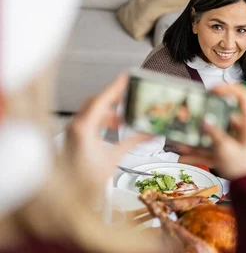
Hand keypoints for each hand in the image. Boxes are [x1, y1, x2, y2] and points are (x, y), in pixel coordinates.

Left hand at [64, 74, 151, 193]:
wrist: (64, 198)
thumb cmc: (83, 181)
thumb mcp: (113, 159)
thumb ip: (133, 143)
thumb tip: (150, 134)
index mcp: (84, 128)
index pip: (102, 99)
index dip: (115, 87)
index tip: (126, 77)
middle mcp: (75, 127)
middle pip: (96, 102)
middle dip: (113, 99)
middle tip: (129, 95)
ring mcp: (72, 131)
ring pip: (92, 111)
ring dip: (108, 112)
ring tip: (123, 118)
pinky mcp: (72, 138)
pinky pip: (88, 121)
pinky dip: (102, 120)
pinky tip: (113, 129)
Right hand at [175, 84, 245, 180]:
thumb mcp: (226, 150)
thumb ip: (214, 134)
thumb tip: (203, 120)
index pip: (244, 96)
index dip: (229, 89)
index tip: (212, 90)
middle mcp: (245, 131)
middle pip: (225, 116)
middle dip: (205, 117)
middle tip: (190, 114)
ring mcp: (238, 142)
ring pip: (216, 134)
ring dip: (199, 136)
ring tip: (181, 137)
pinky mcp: (231, 154)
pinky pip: (214, 149)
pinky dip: (201, 152)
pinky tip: (183, 156)